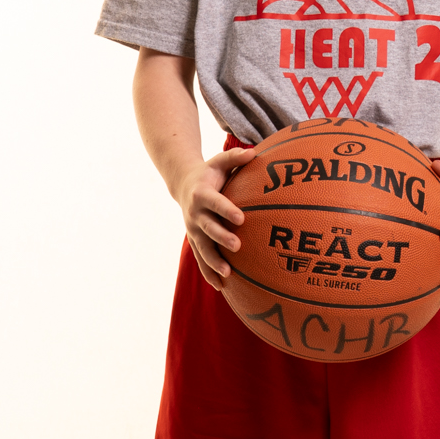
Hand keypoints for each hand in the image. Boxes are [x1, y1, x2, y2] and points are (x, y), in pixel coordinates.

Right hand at [180, 145, 259, 291]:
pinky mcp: (194, 240)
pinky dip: (209, 272)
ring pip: (202, 248)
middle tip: (238, 245)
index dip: (226, 210)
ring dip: (213, 261)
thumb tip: (255, 152)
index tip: (241, 217)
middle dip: (221, 237)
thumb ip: (235, 156)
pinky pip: (201, 259)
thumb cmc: (209, 173)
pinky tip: (220, 286)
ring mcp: (193, 230)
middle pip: (208, 228)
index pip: (215, 203)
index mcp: (202, 194)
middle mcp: (195, 214)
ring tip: (228, 273)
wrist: (184, 185)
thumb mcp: (219, 161)